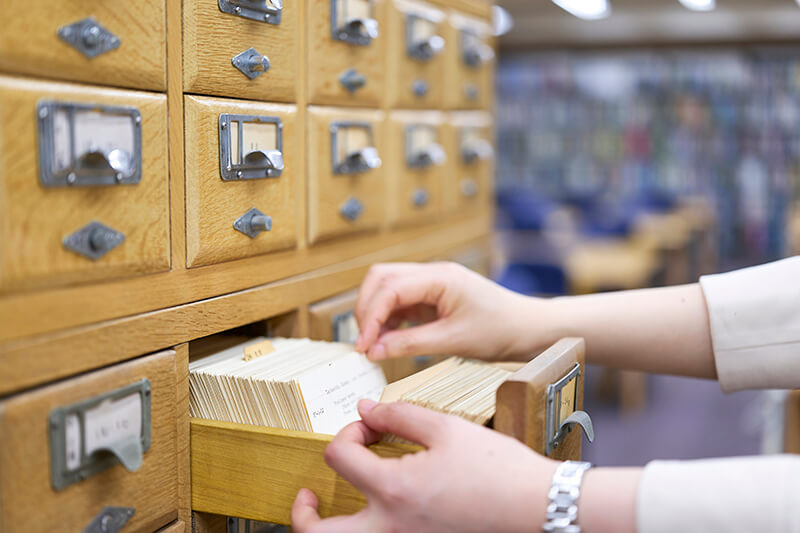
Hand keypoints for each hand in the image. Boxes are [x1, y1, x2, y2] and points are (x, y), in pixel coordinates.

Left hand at [291, 399, 556, 532]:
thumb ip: (398, 415)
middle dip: (302, 514)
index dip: (348, 432)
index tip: (369, 427)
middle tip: (306, 495)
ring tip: (326, 512)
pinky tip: (373, 512)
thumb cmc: (497, 469)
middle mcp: (389, 529)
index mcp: (392, 491)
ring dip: (325, 531)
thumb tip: (364, 411)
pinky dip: (362, 531)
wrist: (538, 510)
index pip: (338, 457)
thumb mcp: (446, 428)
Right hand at [353, 262, 549, 361]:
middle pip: (381, 279)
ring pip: (388, 287)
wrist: (527, 329)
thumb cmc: (499, 330)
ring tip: (374, 344)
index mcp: (440, 277)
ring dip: (375, 313)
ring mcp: (432, 283)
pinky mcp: (433, 296)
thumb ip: (409, 344)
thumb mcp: (453, 341)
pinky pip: (401, 301)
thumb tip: (374, 351)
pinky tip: (388, 339)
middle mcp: (433, 273)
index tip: (363, 345)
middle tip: (364, 343)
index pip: (390, 288)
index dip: (370, 316)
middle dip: (366, 309)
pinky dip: (388, 318)